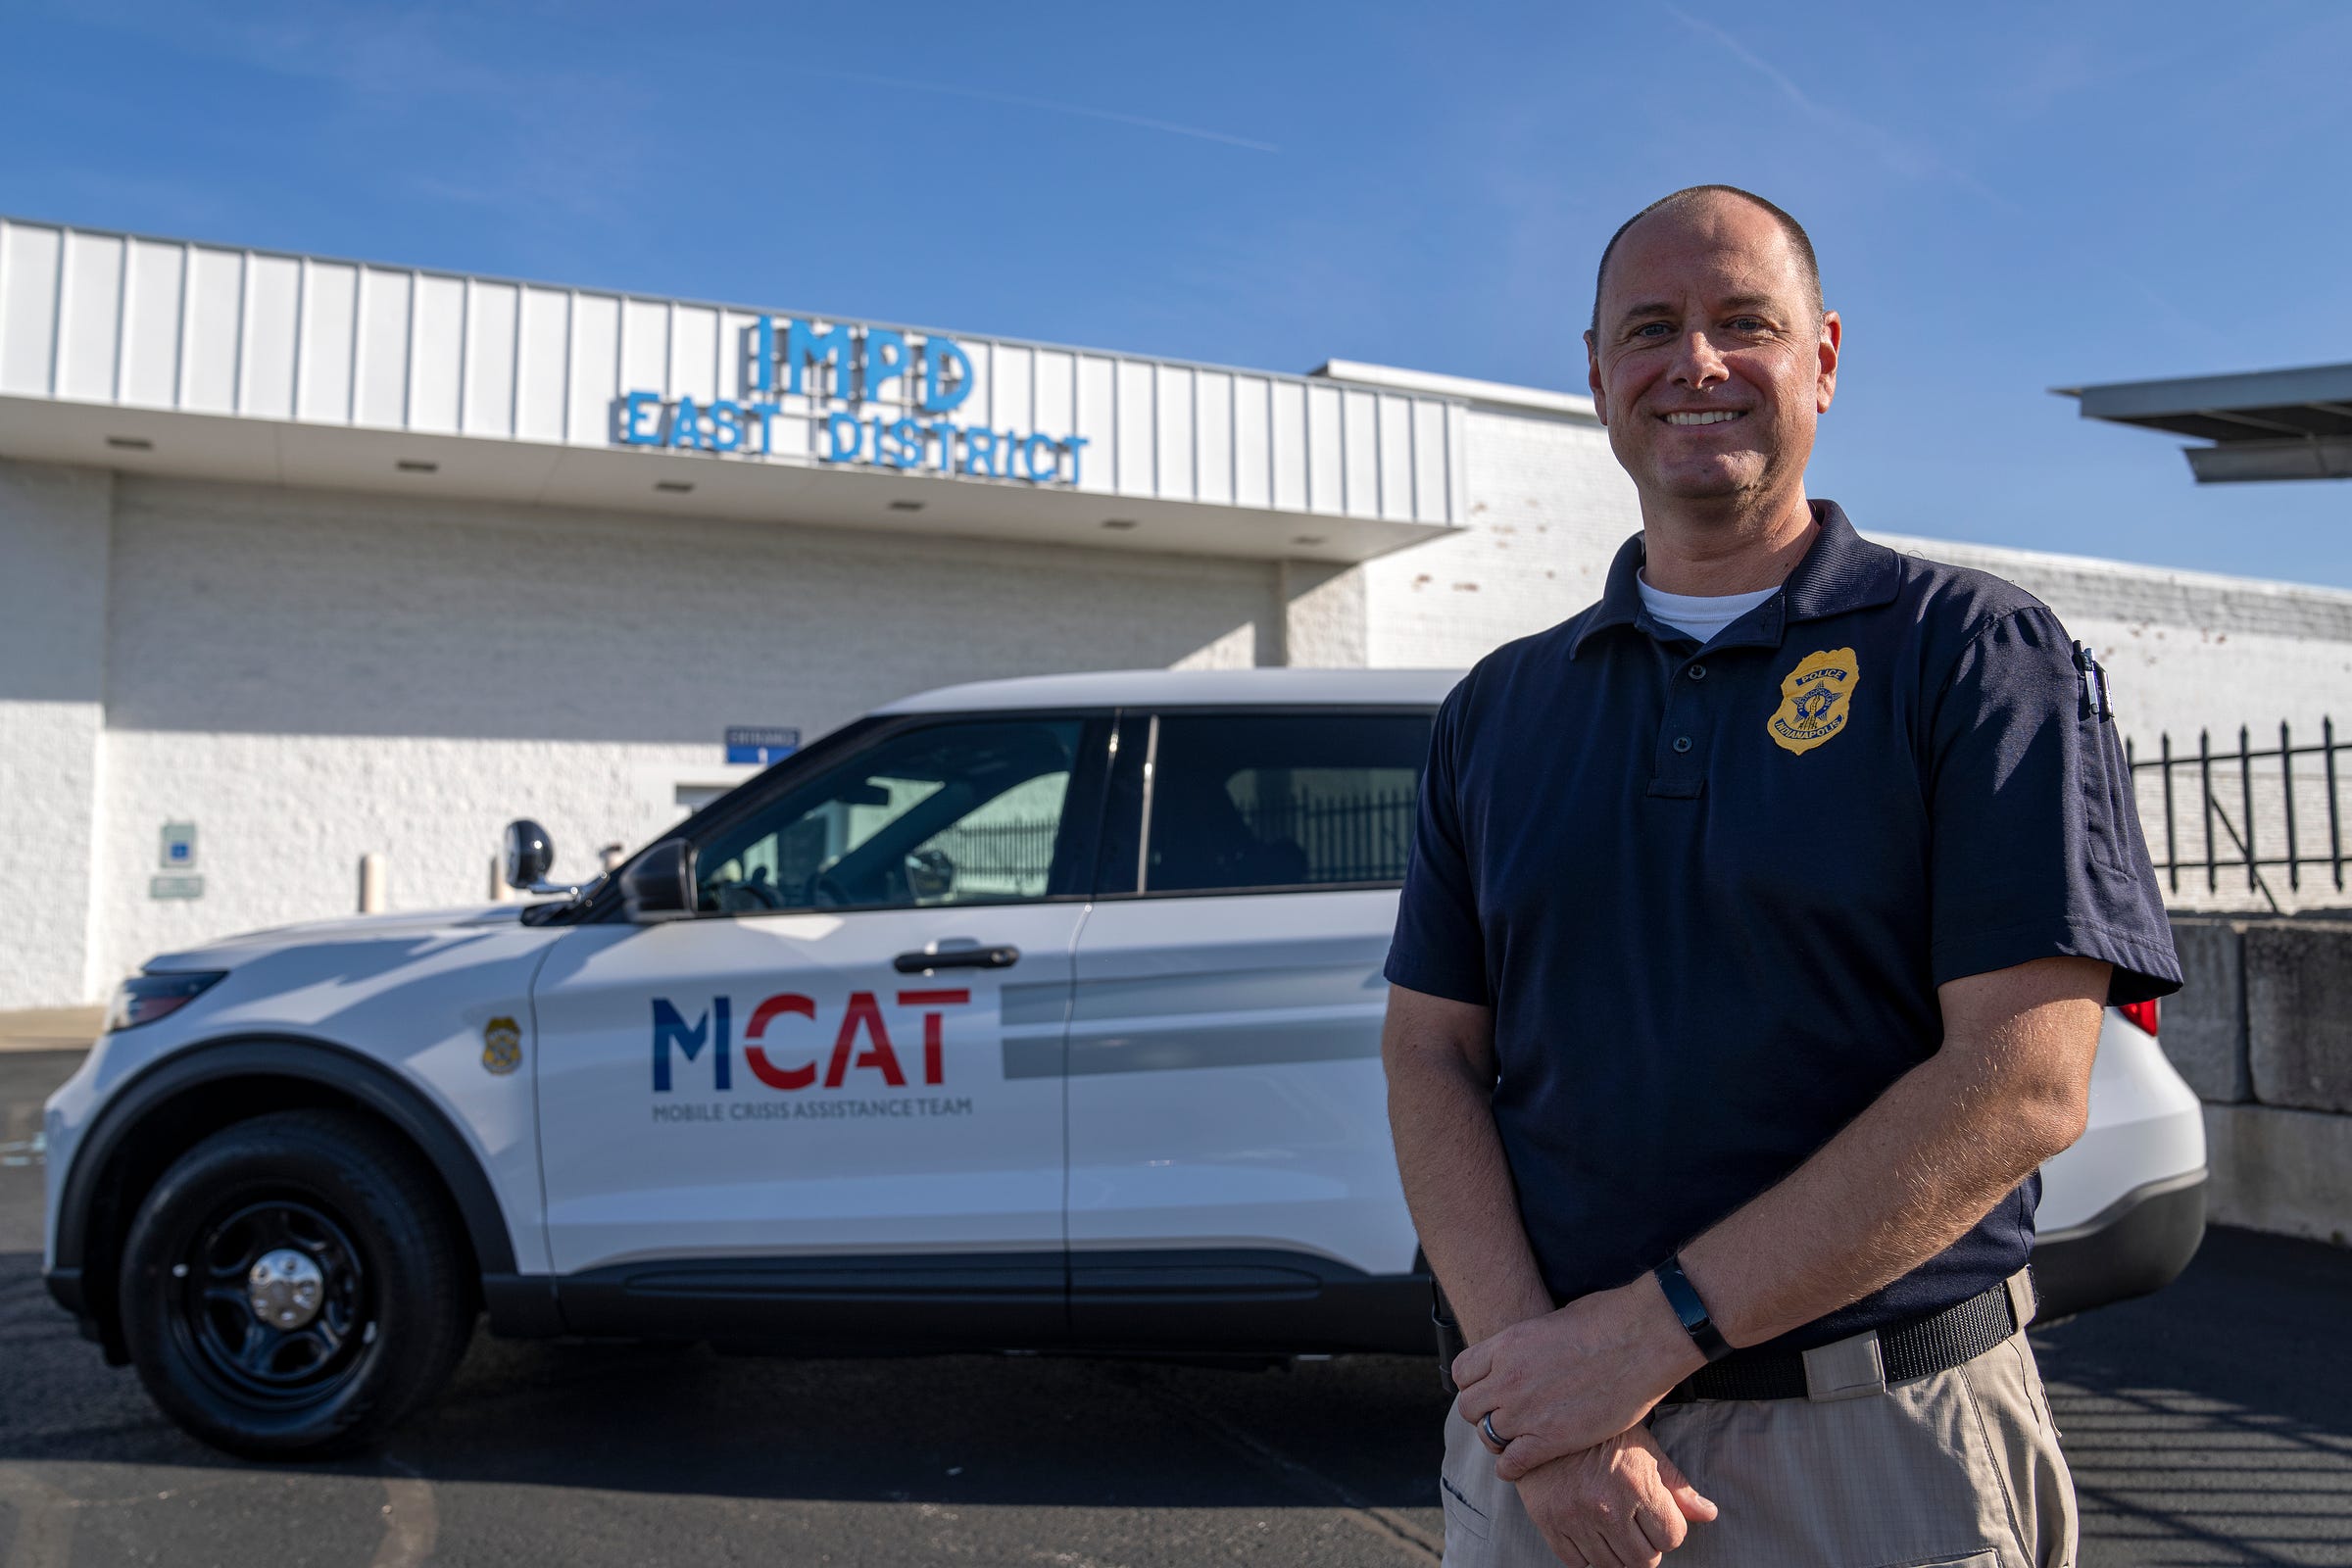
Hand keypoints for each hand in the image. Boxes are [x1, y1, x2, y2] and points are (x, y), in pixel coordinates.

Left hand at [1453, 1278, 1702, 1481]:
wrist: (1640, 1338)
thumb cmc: (1607, 1320)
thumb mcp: (1552, 1322)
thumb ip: (1529, 1344)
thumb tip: (1531, 1353)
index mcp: (1505, 1345)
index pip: (1462, 1373)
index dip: (1474, 1384)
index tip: (1489, 1390)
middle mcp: (1507, 1379)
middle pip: (1468, 1407)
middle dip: (1483, 1413)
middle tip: (1504, 1418)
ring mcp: (1526, 1410)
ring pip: (1487, 1436)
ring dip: (1499, 1440)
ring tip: (1515, 1441)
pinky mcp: (1552, 1438)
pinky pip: (1512, 1463)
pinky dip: (1512, 1467)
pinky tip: (1522, 1464)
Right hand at [1514, 1426, 1717, 1567]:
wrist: (1543, 1417)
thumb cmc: (1601, 1432)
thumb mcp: (1644, 1448)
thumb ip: (1676, 1485)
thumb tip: (1709, 1513)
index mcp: (1636, 1485)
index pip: (1672, 1537)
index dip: (1668, 1528)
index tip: (1657, 1516)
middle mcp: (1606, 1506)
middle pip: (1644, 1560)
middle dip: (1646, 1546)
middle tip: (1636, 1525)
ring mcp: (1575, 1518)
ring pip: (1612, 1566)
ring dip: (1617, 1552)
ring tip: (1612, 1525)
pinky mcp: (1548, 1524)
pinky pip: (1577, 1563)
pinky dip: (1586, 1554)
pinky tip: (1588, 1530)